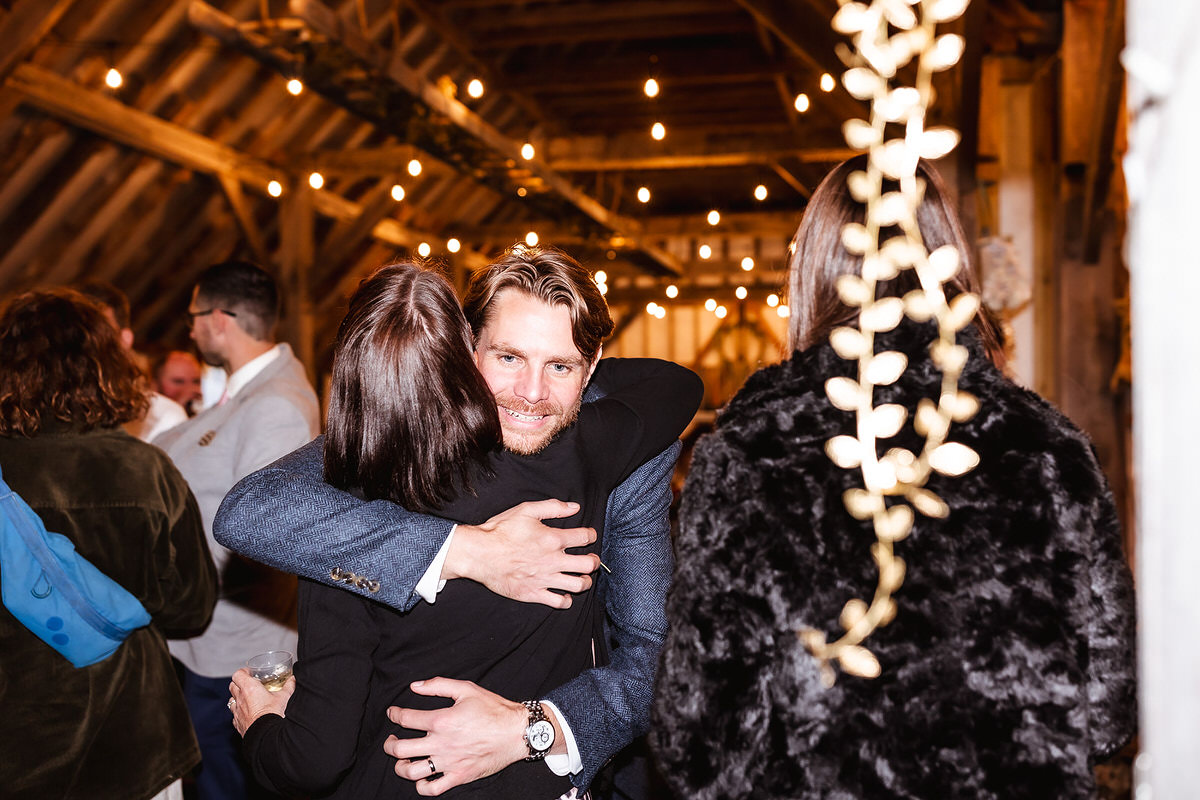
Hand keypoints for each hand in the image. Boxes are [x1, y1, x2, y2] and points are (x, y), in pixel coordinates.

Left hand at [229, 668, 294, 736]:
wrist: (268, 735)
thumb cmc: (274, 715)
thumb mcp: (285, 697)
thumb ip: (289, 686)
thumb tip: (294, 679)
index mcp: (250, 688)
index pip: (238, 675)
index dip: (243, 672)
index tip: (250, 673)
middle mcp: (240, 699)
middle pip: (232, 686)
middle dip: (239, 683)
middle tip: (248, 684)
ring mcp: (237, 712)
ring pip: (231, 700)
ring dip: (237, 698)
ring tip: (246, 699)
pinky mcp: (238, 723)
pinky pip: (234, 715)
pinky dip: (238, 713)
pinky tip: (247, 714)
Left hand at [382, 678, 531, 795]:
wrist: (517, 732)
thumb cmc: (494, 709)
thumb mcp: (467, 689)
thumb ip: (438, 685)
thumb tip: (415, 686)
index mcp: (441, 720)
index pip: (405, 718)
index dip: (394, 714)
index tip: (393, 713)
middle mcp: (441, 743)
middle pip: (400, 749)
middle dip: (389, 744)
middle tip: (390, 740)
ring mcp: (448, 762)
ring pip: (410, 771)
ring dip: (400, 766)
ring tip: (402, 760)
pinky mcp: (458, 776)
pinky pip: (431, 789)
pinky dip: (420, 786)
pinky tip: (421, 777)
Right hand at [444, 499, 599, 607]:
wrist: (479, 554)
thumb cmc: (500, 531)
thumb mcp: (526, 510)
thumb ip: (552, 507)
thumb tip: (574, 507)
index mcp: (553, 539)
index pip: (585, 537)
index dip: (592, 535)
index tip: (589, 536)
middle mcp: (553, 560)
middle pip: (588, 564)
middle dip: (594, 561)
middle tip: (591, 559)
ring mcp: (544, 579)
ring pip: (578, 585)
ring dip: (584, 581)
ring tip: (581, 577)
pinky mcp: (533, 593)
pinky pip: (559, 602)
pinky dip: (566, 599)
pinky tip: (564, 593)